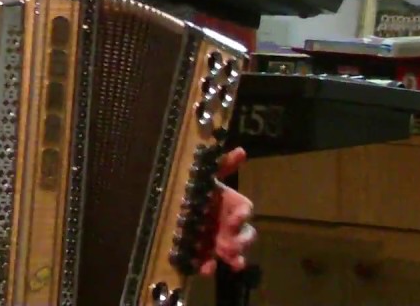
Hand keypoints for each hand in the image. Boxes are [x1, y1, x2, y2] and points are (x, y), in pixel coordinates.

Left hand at [198, 147, 255, 276]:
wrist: (174, 206)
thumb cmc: (196, 189)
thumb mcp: (206, 175)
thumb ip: (223, 164)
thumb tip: (243, 150)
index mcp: (232, 206)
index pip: (245, 210)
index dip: (242, 215)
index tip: (237, 217)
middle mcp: (230, 225)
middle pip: (245, 236)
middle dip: (241, 241)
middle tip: (231, 245)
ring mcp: (219, 241)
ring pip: (233, 253)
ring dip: (232, 257)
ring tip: (227, 259)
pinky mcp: (205, 253)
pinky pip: (210, 262)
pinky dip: (208, 266)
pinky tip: (205, 269)